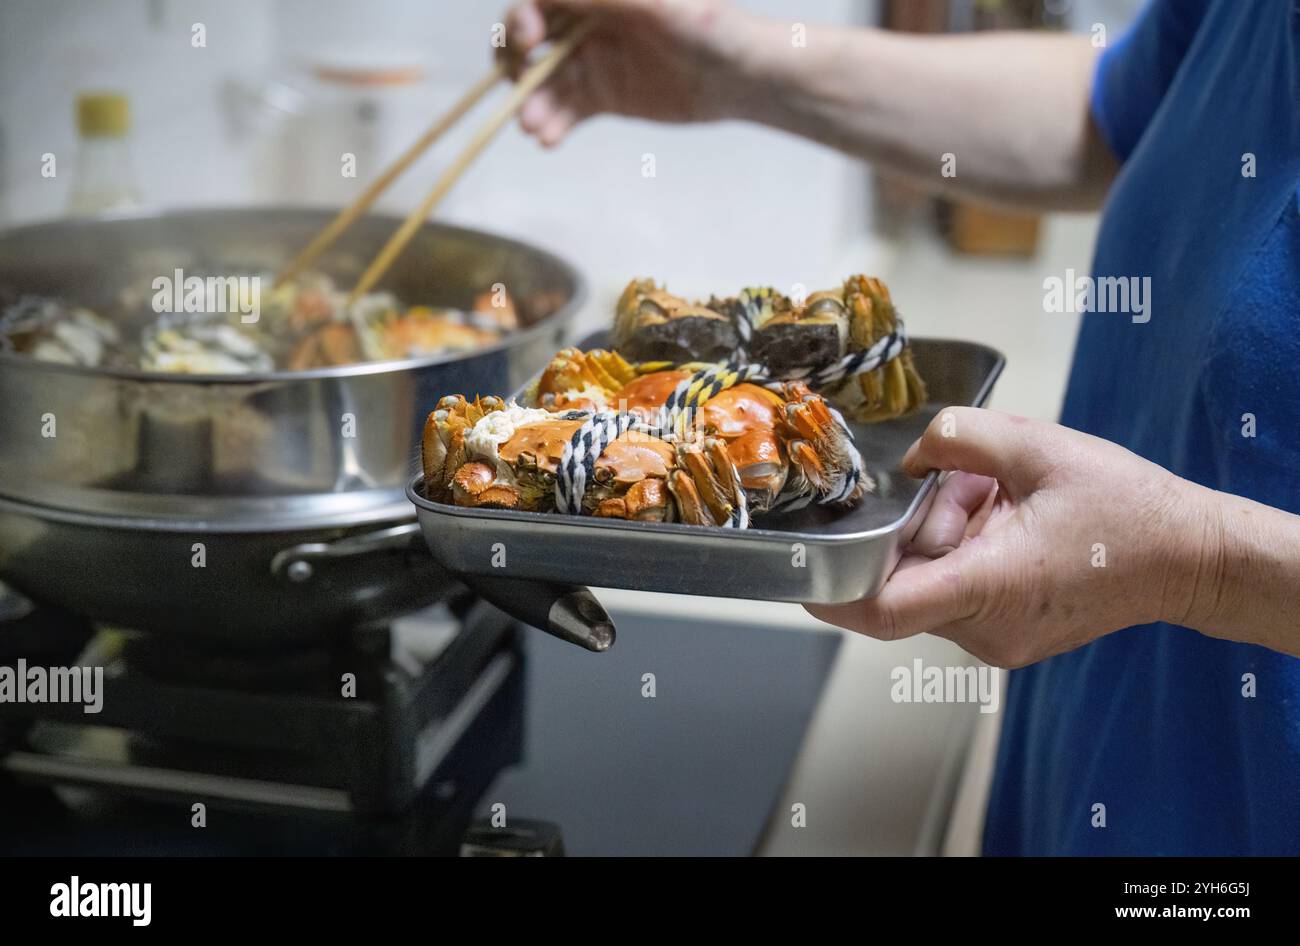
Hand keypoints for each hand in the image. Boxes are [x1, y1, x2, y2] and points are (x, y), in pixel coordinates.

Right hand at [500, 0, 752, 144]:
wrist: (741, 76)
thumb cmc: (709, 27)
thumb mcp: (656, 6)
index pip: (540, 1)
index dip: (521, 20)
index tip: (528, 43)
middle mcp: (587, 24)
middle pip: (530, 42)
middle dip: (516, 67)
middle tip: (518, 91)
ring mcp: (592, 62)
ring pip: (545, 82)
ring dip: (532, 103)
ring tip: (534, 127)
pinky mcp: (603, 97)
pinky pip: (567, 111)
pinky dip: (553, 125)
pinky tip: (549, 140)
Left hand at [805, 408, 1215, 667]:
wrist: (1188, 560)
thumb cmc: (1127, 511)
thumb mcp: (1039, 447)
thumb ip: (961, 436)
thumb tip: (913, 451)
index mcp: (990, 586)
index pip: (884, 609)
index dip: (831, 591)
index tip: (800, 566)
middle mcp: (984, 629)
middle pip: (903, 579)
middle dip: (916, 525)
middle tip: (968, 485)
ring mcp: (994, 640)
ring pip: (928, 582)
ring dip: (944, 534)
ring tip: (999, 500)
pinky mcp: (1003, 637)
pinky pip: (954, 590)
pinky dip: (964, 551)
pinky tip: (1006, 521)